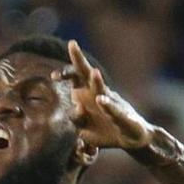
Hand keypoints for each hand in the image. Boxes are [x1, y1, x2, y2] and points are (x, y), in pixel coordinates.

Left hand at [64, 38, 153, 152]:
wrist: (130, 139)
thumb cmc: (104, 130)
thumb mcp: (83, 129)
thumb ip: (76, 119)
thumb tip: (76, 108)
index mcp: (88, 94)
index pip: (75, 78)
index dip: (65, 74)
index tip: (53, 76)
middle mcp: (99, 93)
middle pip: (87, 73)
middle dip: (80, 59)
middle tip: (72, 44)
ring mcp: (111, 102)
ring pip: (102, 89)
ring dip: (97, 81)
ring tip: (94, 72)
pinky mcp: (122, 115)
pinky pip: (113, 110)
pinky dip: (107, 105)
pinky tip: (101, 101)